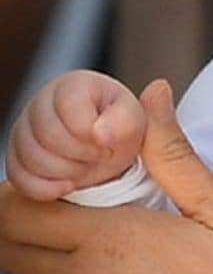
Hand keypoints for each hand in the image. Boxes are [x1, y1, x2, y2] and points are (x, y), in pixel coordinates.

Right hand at [5, 69, 146, 199]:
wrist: (107, 147)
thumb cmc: (120, 127)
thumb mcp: (134, 121)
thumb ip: (125, 121)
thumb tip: (100, 132)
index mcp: (74, 85)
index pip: (70, 106)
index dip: (92, 130)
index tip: (108, 138)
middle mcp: (42, 101)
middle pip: (49, 135)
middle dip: (82, 153)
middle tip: (101, 154)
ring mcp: (24, 129)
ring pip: (31, 158)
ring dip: (66, 171)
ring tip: (87, 164)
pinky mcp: (16, 156)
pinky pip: (19, 178)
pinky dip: (45, 188)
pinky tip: (68, 185)